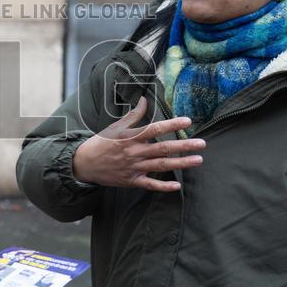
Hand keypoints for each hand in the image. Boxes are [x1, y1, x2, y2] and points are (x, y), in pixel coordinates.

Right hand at [72, 96, 204, 191]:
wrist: (84, 164)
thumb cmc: (101, 143)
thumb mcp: (115, 127)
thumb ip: (132, 115)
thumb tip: (144, 100)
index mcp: (130, 137)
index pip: (155, 129)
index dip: (172, 124)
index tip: (187, 120)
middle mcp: (134, 152)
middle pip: (163, 148)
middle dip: (184, 146)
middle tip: (202, 143)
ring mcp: (134, 168)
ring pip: (161, 165)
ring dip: (181, 163)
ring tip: (198, 160)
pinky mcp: (132, 181)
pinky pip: (150, 184)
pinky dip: (163, 186)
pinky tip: (177, 186)